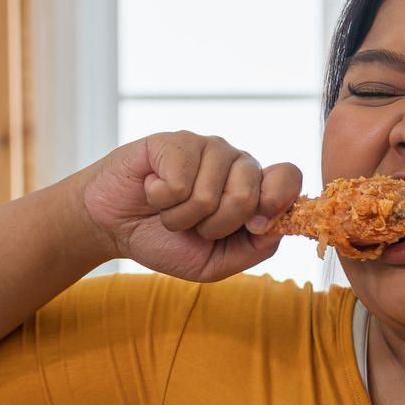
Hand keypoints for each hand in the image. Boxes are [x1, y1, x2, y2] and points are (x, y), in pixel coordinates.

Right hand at [75, 132, 302, 282]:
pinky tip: (152, 190)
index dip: (276, 202)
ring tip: (169, 210)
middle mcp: (235, 163)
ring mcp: (206, 148)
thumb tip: (275, 224)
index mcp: (253, 188)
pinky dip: (160, 199)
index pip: (288, 177)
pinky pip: (179, 181)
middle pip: (248, 195)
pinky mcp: (175, 141)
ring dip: (181, 217)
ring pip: (210, 193)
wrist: (116, 228)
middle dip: (214, 226)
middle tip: (193, 225)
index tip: (254, 227)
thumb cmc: (167, 242)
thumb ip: (255, 248)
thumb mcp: (216, 263)